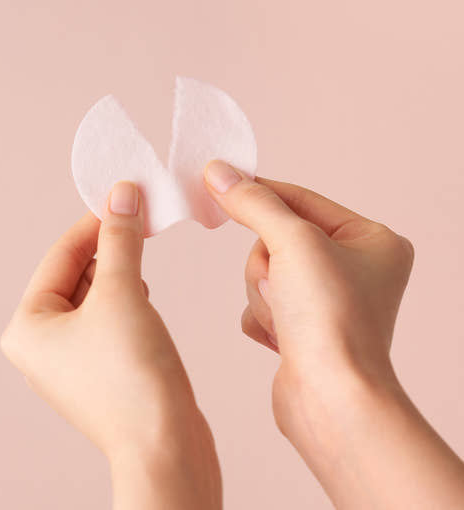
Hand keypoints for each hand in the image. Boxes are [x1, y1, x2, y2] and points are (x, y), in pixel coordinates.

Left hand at [1, 182, 220, 509]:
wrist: (166, 444)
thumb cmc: (132, 376)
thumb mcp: (121, 292)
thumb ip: (119, 239)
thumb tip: (122, 193)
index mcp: (29, 326)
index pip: (61, 254)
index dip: (94, 220)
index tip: (124, 193)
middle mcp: (44, 343)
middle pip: (78, 273)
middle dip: (110, 244)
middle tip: (142, 216)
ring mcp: (75, 358)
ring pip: (98, 294)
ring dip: (121, 270)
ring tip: (143, 256)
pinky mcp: (105, 367)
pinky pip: (112, 316)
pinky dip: (128, 297)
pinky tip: (144, 295)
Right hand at [204, 160, 463, 508]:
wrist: (330, 400)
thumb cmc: (331, 319)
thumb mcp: (293, 242)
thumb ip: (254, 203)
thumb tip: (219, 172)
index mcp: (372, 240)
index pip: (302, 200)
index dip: (260, 191)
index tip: (219, 178)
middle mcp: (354, 268)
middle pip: (278, 240)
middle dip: (268, 264)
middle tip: (281, 284)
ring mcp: (327, 300)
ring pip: (265, 273)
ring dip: (264, 294)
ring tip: (285, 320)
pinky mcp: (304, 327)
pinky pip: (264, 303)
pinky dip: (263, 318)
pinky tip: (282, 339)